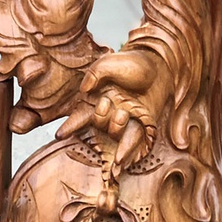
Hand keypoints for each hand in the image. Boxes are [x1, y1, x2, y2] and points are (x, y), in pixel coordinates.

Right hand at [57, 49, 158, 169]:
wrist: (160, 66)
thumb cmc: (133, 63)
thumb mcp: (110, 62)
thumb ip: (95, 73)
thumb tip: (84, 90)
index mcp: (98, 97)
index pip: (80, 115)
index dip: (70, 126)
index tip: (60, 135)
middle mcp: (110, 111)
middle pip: (97, 124)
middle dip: (99, 117)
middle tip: (106, 103)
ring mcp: (126, 119)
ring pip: (113, 132)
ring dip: (115, 126)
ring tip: (123, 112)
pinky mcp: (141, 124)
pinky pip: (131, 140)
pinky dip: (125, 150)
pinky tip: (120, 159)